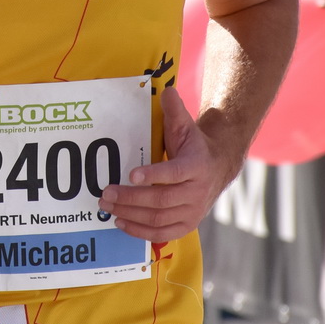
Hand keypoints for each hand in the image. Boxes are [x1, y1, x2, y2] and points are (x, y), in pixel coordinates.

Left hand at [99, 86, 232, 242]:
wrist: (219, 168)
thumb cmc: (194, 147)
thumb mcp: (187, 126)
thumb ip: (175, 111)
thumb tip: (166, 90)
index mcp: (197, 166)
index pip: (175, 173)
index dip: (154, 175)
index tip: (132, 174)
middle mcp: (197, 192)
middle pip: (161, 199)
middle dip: (130, 197)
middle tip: (105, 193)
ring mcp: (193, 211)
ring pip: (158, 218)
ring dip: (130, 214)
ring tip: (106, 206)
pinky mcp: (187, 225)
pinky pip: (162, 233)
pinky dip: (140, 231)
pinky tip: (120, 222)